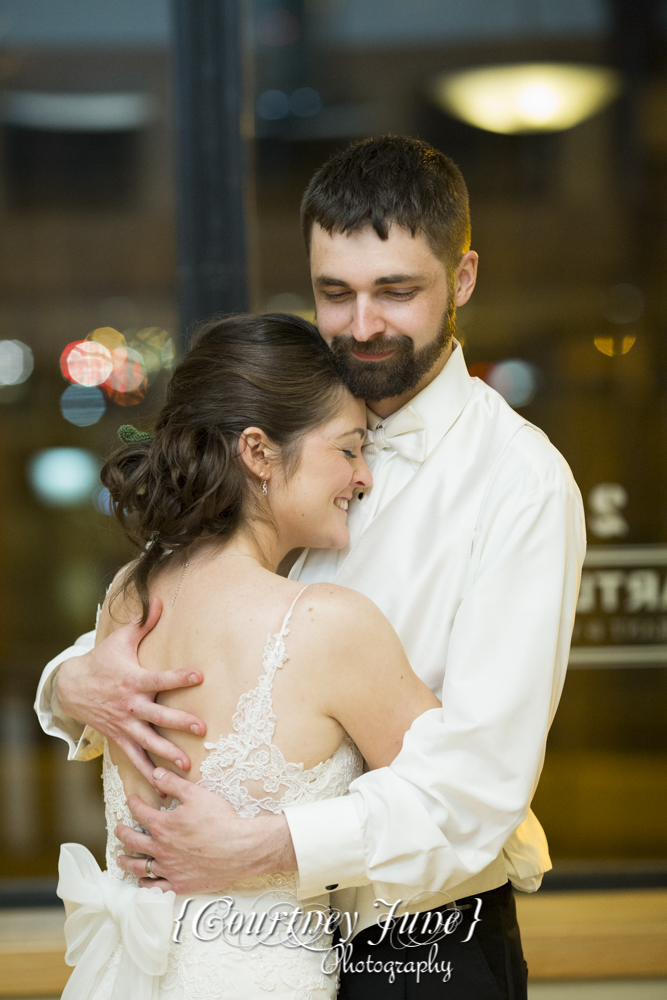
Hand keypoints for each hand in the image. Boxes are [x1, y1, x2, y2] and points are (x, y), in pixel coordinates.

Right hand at [56, 599, 205, 783]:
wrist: (72, 687)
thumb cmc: (103, 660)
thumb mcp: (120, 640)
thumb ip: (143, 623)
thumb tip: (160, 600)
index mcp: (133, 680)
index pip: (160, 679)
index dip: (179, 677)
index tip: (199, 676)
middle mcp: (130, 705)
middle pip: (157, 716)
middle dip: (179, 723)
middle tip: (201, 728)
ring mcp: (124, 724)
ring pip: (147, 742)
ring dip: (167, 755)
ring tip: (187, 766)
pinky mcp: (119, 737)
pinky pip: (134, 758)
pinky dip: (147, 772)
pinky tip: (163, 786)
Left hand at [115, 768, 296, 892]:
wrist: (240, 848)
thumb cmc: (221, 820)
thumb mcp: (196, 793)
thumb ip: (173, 783)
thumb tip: (155, 774)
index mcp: (162, 825)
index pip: (140, 812)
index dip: (133, 803)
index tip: (130, 799)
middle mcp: (160, 848)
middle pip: (133, 841)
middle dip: (123, 833)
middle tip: (118, 830)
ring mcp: (169, 869)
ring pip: (139, 867)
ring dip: (127, 861)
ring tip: (120, 858)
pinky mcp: (179, 884)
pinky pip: (155, 888)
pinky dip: (144, 885)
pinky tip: (141, 882)